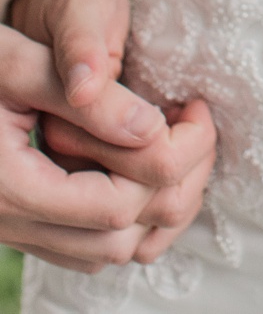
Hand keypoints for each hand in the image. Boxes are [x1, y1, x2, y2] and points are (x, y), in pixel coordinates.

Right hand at [1, 0, 215, 270]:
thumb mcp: (23, 61)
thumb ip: (88, 98)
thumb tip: (152, 129)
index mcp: (9, 186)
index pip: (114, 203)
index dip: (169, 160)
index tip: (193, 109)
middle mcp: (10, 222)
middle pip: (118, 237)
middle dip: (172, 183)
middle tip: (194, 123)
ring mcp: (18, 230)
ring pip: (108, 251)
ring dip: (155, 204)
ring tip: (176, 139)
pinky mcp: (27, 225)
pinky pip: (89, 247)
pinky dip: (127, 215)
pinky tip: (144, 161)